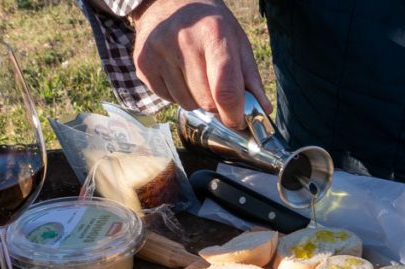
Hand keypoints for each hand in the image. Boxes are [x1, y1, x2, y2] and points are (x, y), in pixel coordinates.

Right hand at [131, 0, 270, 128]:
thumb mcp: (236, 40)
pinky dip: (177, 93)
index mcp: (214, 33)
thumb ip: (250, 77)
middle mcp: (184, 41)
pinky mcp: (143, 63)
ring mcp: (159, 52)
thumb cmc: (209, 24)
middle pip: (207, 102)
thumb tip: (262, 111)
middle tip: (216, 86)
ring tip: (195, 72)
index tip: (239, 121)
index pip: (225, 89)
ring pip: (187, 104)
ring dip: (196, 99)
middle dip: (217, 104)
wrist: (168, 1)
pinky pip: (168, 99)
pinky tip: (178, 71)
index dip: (234, 114)